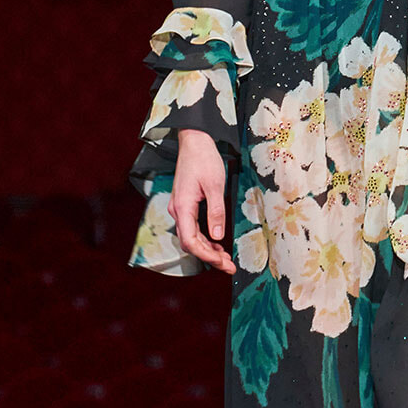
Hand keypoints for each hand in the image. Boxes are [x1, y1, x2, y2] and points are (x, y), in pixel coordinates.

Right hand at [171, 129, 235, 273]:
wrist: (194, 141)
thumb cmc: (204, 159)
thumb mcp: (215, 185)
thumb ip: (216, 211)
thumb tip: (218, 236)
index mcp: (183, 207)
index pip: (190, 240)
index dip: (206, 256)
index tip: (223, 263)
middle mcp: (178, 210)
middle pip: (190, 242)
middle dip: (209, 257)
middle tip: (229, 267)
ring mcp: (180, 208)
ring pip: (191, 237)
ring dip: (207, 250)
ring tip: (226, 259)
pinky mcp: (185, 204)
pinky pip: (192, 228)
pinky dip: (204, 239)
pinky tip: (217, 245)